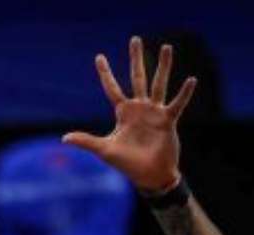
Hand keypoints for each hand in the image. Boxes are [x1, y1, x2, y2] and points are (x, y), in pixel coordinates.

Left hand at [62, 37, 196, 192]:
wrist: (149, 177)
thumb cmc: (127, 165)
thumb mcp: (104, 150)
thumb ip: (86, 141)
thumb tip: (63, 138)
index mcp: (123, 113)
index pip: (112, 89)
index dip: (105, 74)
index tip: (99, 57)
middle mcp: (139, 109)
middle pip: (137, 78)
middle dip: (136, 59)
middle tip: (135, 39)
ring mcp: (155, 112)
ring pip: (159, 84)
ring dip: (163, 66)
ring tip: (167, 47)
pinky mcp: (168, 120)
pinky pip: (176, 104)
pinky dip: (184, 93)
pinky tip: (191, 80)